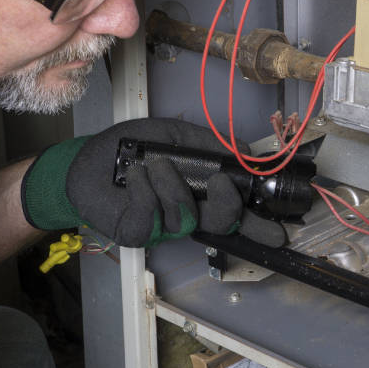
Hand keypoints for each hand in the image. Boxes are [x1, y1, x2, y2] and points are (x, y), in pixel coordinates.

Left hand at [21, 118, 286, 248]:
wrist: (88, 158)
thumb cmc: (132, 147)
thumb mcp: (175, 135)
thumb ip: (210, 144)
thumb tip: (246, 149)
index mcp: (201, 194)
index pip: (236, 214)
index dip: (258, 225)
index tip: (280, 230)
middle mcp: (186, 214)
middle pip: (220, 224)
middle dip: (227, 207)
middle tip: (222, 184)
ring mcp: (162, 227)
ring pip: (185, 218)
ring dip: (172, 186)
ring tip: (155, 164)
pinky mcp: (135, 232)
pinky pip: (150, 218)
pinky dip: (145, 191)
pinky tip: (136, 175)